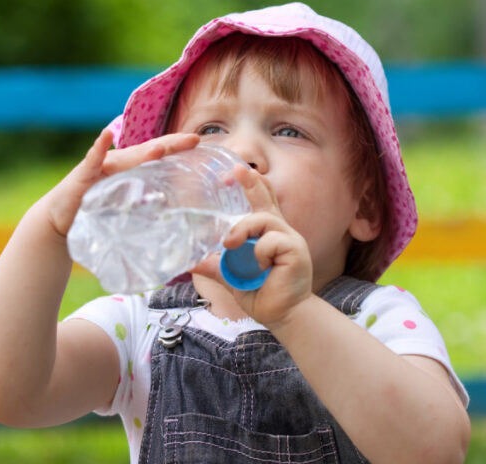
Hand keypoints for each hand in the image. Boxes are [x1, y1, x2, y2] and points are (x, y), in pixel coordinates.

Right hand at [44, 129, 200, 236]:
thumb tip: (166, 201)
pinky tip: (106, 135)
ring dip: (143, 153)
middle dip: (170, 145)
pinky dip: (99, 148)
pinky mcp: (81, 176)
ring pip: (126, 157)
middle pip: (147, 151)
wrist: (59, 219)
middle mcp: (117, 162)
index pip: (156, 154)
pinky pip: (92, 160)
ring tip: (162, 148)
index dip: (176, 146)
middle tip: (193, 139)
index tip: (198, 142)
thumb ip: (142, 201)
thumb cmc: (94, 209)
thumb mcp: (123, 204)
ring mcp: (99, 166)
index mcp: (129, 167)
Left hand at [191, 165, 313, 327]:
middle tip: (236, 170)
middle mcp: (281, 231)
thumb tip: (190, 260)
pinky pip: (270, 240)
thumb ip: (216, 265)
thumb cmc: (262, 295)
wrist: (284, 317)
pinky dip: (258, 253)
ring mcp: (290, 238)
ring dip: (242, 230)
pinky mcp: (295, 249)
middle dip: (251, 183)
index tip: (239, 169)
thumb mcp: (232, 277)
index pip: (262, 201)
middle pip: (267, 199)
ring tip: (230, 245)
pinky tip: (261, 268)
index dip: (252, 184)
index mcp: (268, 234)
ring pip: (263, 219)